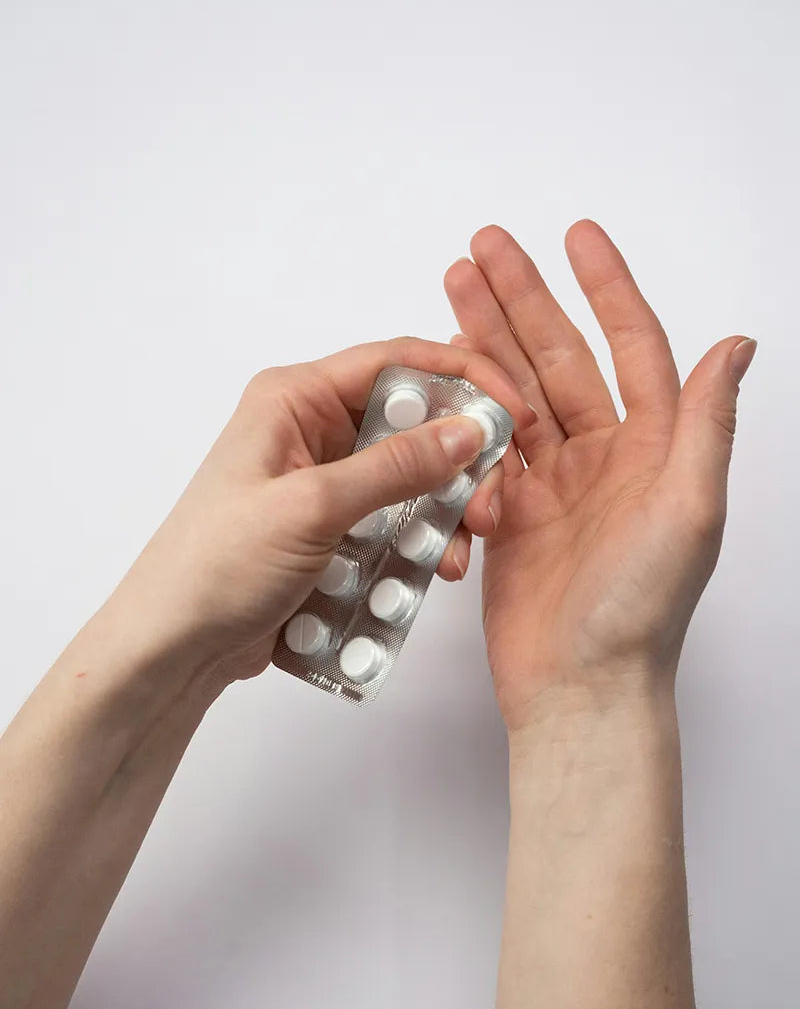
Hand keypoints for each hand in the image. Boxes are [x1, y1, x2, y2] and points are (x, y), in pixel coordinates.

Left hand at [111, 337, 533, 683]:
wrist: (174, 646)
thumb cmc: (220, 563)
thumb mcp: (313, 507)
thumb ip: (396, 467)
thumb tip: (470, 429)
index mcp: (295, 398)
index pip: (395, 362)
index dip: (462, 378)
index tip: (515, 412)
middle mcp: (311, 429)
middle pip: (411, 423)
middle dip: (459, 462)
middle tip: (489, 507)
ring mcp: (323, 481)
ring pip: (409, 477)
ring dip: (444, 510)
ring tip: (458, 554)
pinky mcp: (332, 529)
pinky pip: (393, 520)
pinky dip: (418, 540)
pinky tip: (434, 571)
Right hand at [444, 221, 755, 728]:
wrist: (580, 689)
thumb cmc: (640, 610)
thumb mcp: (689, 510)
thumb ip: (706, 424)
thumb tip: (737, 345)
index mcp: (653, 449)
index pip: (630, 348)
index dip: (606, 288)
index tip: (577, 236)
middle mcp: (603, 459)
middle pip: (557, 359)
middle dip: (522, 300)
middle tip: (483, 247)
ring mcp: (552, 486)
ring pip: (512, 395)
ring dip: (483, 342)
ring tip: (451, 287)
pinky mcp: (509, 516)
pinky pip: (481, 452)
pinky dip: (460, 418)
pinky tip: (437, 380)